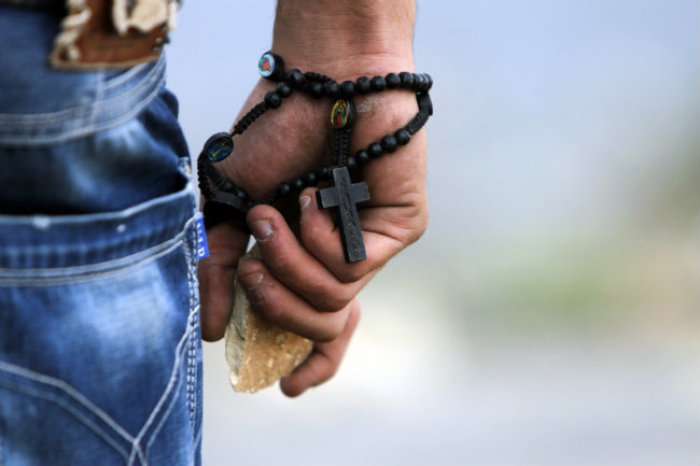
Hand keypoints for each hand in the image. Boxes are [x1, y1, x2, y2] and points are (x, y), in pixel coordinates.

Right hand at [197, 0, 426, 396]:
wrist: (316, 82)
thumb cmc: (272, 137)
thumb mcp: (228, 208)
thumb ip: (220, 269)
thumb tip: (213, 331)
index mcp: (307, 256)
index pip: (317, 326)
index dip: (308, 365)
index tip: (287, 391)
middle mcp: (341, 257)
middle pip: (322, 329)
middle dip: (277, 308)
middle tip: (251, 269)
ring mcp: (370, 246)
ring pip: (332, 305)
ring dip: (289, 264)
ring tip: (274, 216)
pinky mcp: (398, 230)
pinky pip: (352, 272)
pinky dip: (317, 240)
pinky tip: (315, 198)